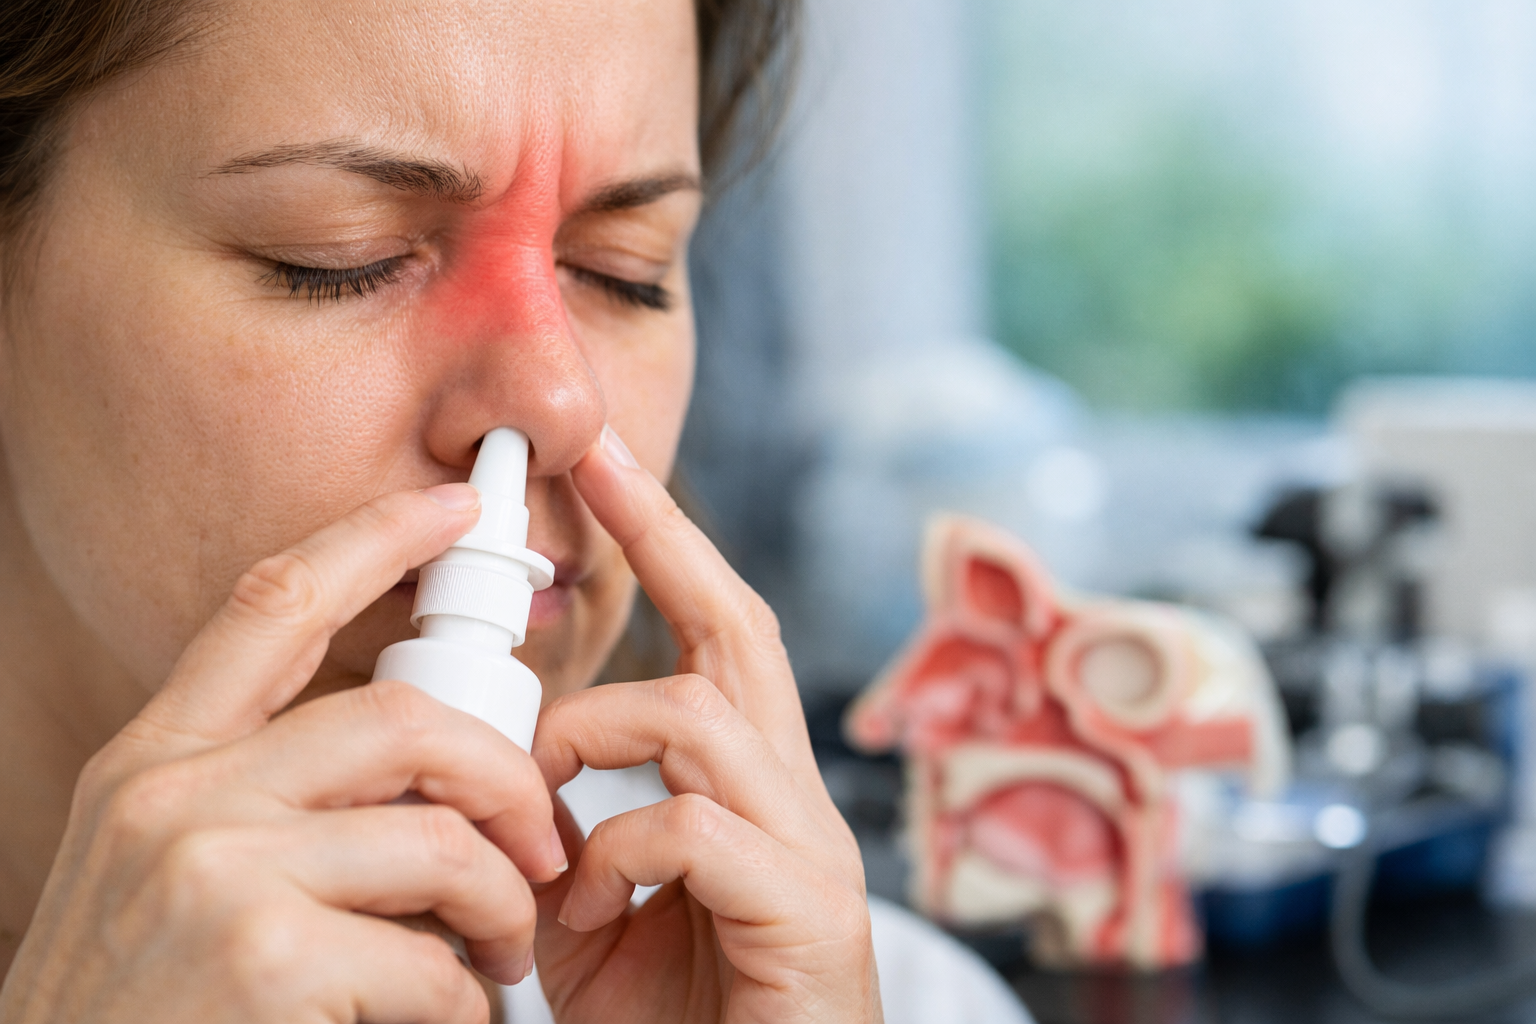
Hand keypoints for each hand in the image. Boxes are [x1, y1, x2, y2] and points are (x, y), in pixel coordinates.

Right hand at [0, 485, 565, 1023]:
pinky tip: (449, 1021)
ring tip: (502, 953)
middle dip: (503, 776)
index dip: (371, 538)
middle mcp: (173, 797)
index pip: (270, 604)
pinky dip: (469, 1000)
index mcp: (155, 761)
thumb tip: (425, 762)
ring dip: (502, 905)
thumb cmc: (143, 1010)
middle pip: (401, 721)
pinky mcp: (264, 961)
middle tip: (538, 841)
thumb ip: (271, 799)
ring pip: (441, 842)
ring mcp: (214, 875)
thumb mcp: (170, 872)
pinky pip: (435, 963)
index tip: (452, 506)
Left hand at [530, 428, 882, 1023]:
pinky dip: (614, 854)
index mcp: (744, 787)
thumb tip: (523, 760)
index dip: (665, 541)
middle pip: (737, 628)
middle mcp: (790, 798)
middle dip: (663, 535)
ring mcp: (807, 850)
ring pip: (699, 713)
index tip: (602, 463)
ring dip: (591, 741)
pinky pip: (692, 826)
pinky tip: (580, 914)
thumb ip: (571, 829)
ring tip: (544, 819)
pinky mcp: (807, 913)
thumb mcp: (594, 913)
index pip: (712, 633)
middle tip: (595, 460)